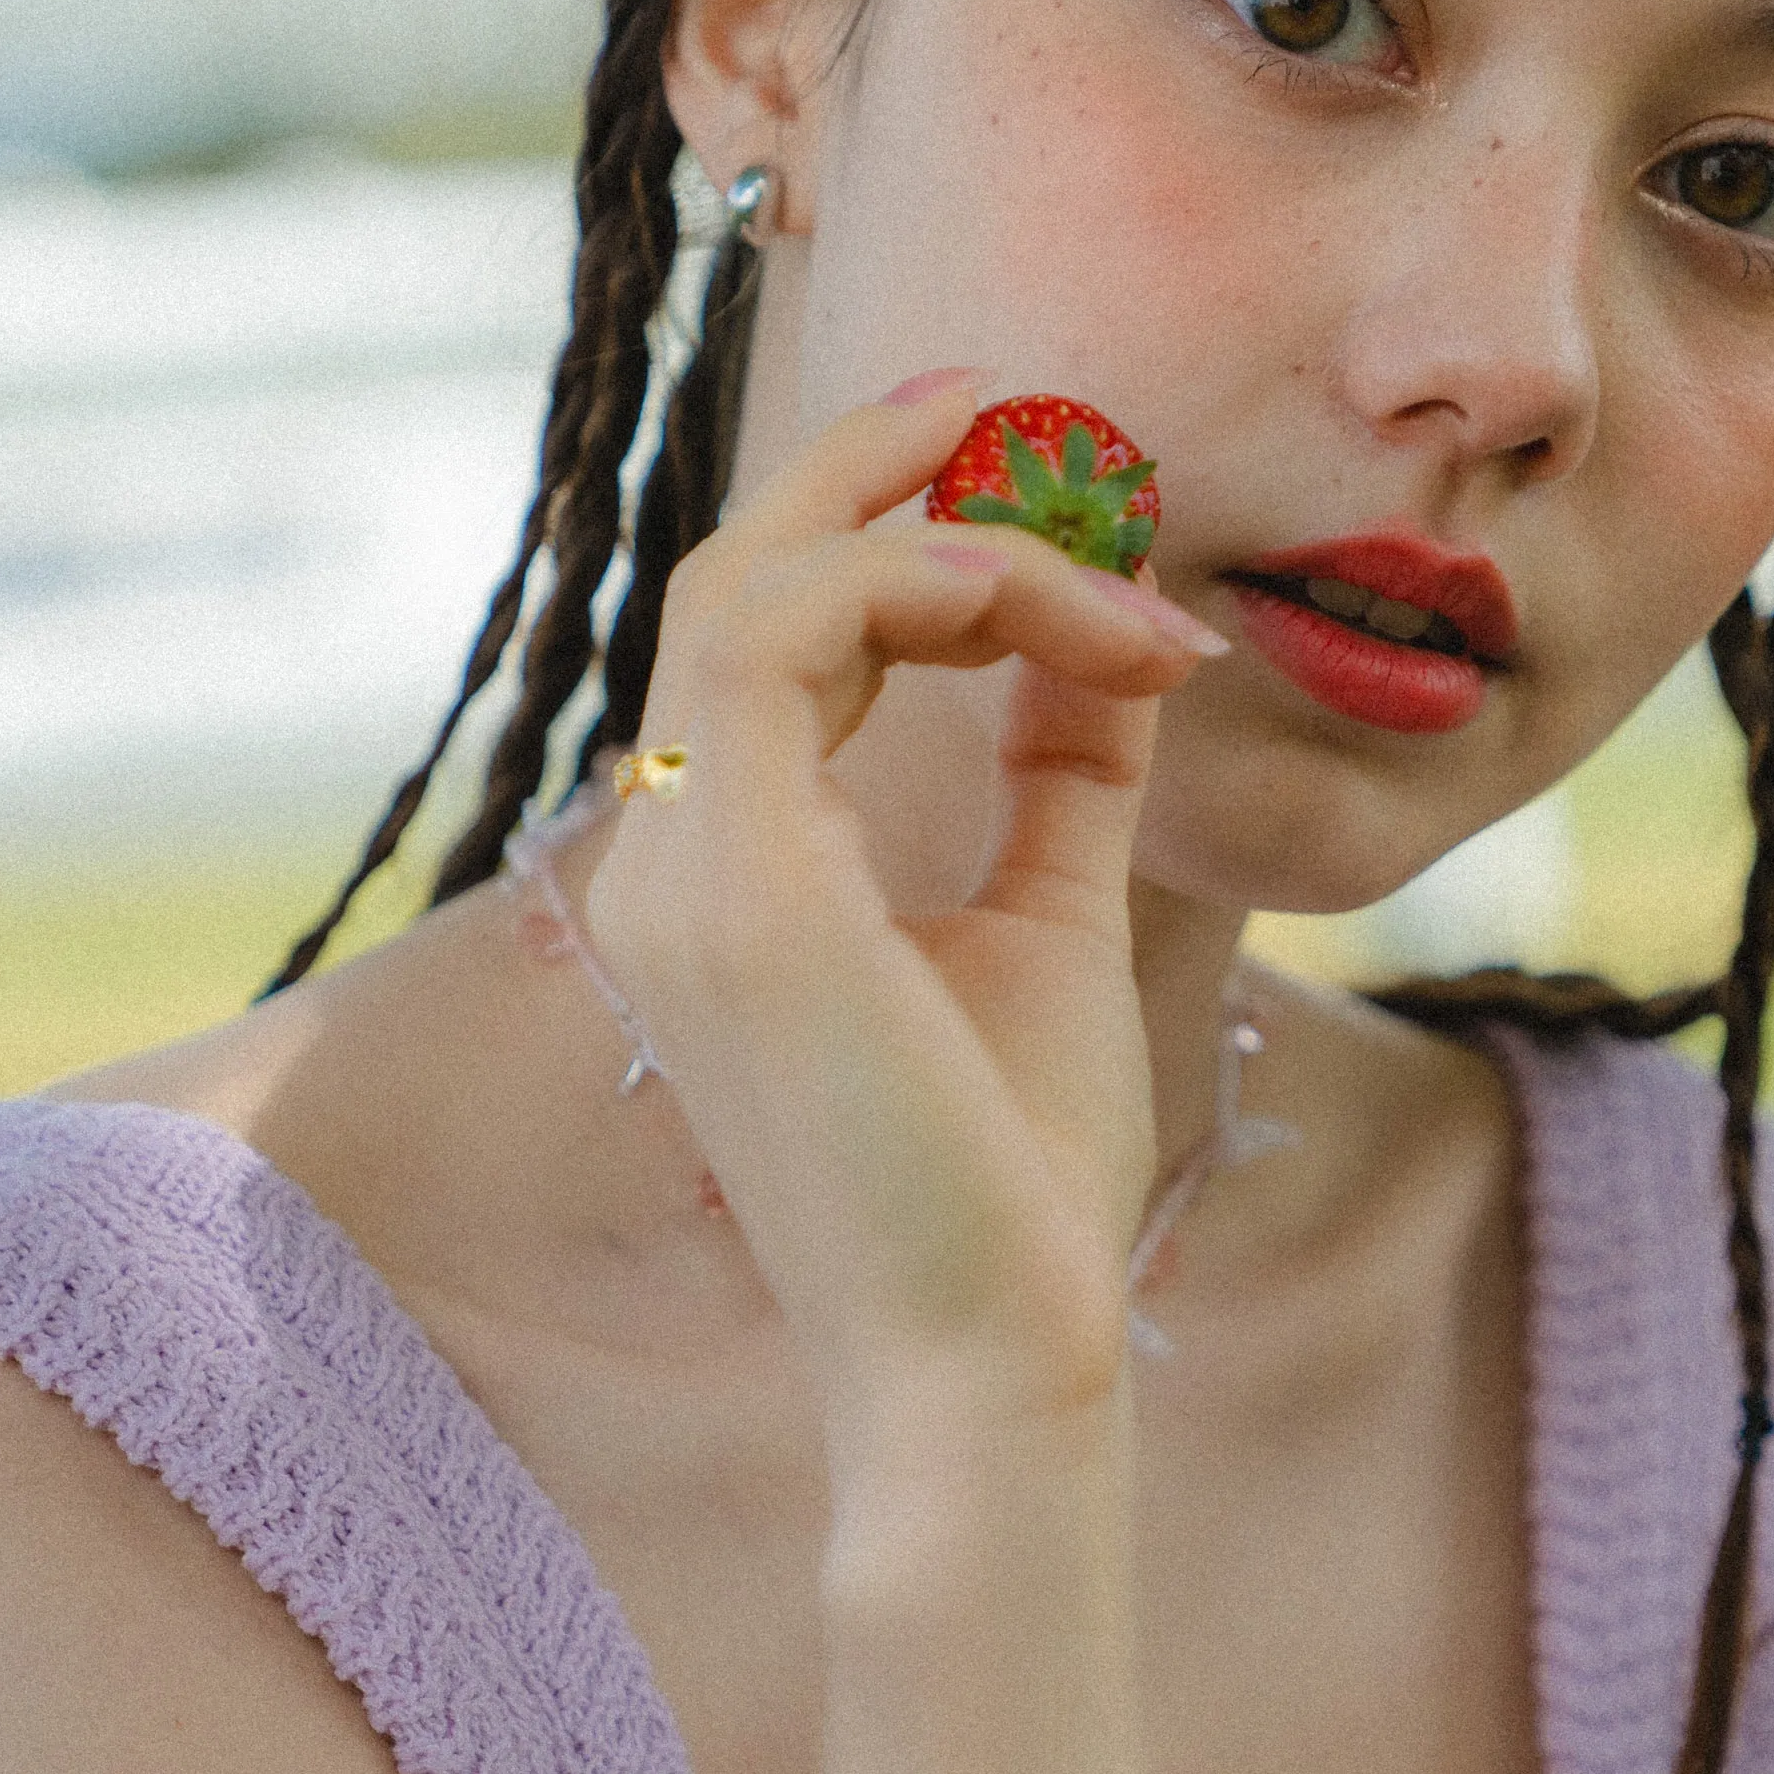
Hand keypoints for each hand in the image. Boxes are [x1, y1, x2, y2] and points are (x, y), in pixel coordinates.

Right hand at [582, 376, 1222, 1442]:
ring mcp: (680, 875)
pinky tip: (1057, 610)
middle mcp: (666, 864)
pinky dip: (920, 584)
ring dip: (940, 536)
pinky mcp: (737, 888)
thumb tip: (1108, 650)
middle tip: (1017, 411)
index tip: (1057, 515)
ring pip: (755, 584)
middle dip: (878, 472)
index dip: (894, 540)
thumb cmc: (1017, 1181)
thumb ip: (1059, 778)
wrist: (997, 1362)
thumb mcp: (1050, 926)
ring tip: (1094, 550)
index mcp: (723, 879)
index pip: (768, 642)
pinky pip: (779, 635)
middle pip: (738, 582)